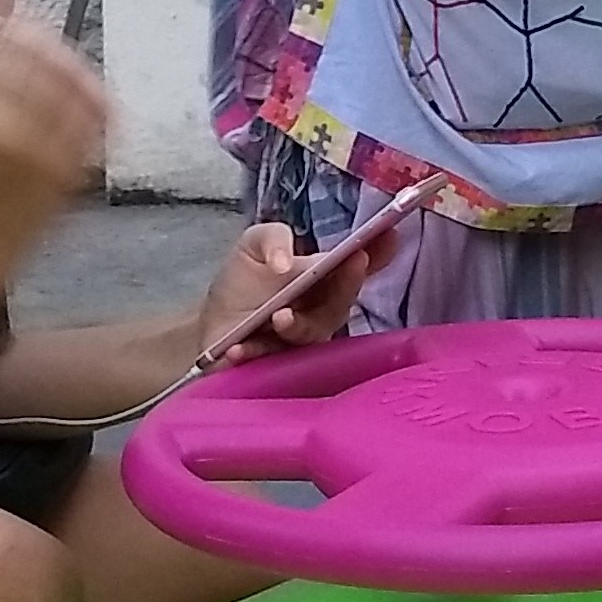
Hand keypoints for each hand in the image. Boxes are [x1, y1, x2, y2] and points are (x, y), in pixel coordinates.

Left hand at [196, 216, 393, 361]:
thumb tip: (286, 263)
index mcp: (322, 278)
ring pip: (313, 334)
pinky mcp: (280, 367)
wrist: (210, 329)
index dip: (378, 252)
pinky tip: (238, 348)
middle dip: (348, 283)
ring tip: (279, 317)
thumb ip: (273, 237)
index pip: (357, 265)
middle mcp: (322, 310)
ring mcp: (305, 342)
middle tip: (351, 262)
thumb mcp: (252, 246)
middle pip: (343, 300)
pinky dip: (254, 352)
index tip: (391, 234)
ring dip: (299, 325)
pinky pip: (273, 361)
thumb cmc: (241, 286)